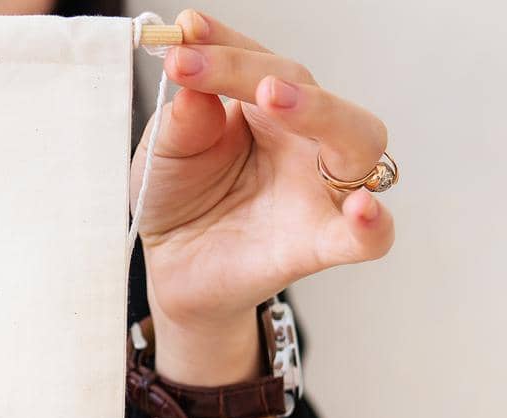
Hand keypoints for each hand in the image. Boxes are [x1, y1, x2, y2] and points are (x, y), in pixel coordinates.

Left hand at [131, 9, 394, 368]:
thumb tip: (190, 84)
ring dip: (322, 112)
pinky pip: (368, 236)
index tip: (186, 29)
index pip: (257, 64)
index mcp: (263, 109)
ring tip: (274, 99)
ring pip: (359, 140)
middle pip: (311, 91)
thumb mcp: (163, 156)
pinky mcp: (321, 243)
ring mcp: (319, 190)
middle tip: (207, 66)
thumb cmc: (179, 200)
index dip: (224, 43)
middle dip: (264, 73)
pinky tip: (360, 210)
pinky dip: (373, 223)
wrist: (174, 270)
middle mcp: (303, 140)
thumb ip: (179, 123)